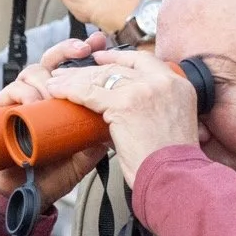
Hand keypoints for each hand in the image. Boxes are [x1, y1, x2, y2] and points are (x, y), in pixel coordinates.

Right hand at [0, 34, 111, 207]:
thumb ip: (96, 139)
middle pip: (53, 60)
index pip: (75, 70)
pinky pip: (10, 91)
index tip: (101, 43)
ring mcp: (21, 102)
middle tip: (83, 49)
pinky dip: (24, 94)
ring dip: (46, 79)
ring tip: (55, 96)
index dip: (88, 53)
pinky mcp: (1, 111)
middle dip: (68, 49)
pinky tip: (36, 102)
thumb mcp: (83, 156)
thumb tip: (113, 123)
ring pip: (33, 72)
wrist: (24, 196)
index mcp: (63, 102)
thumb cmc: (51, 174)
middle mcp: (42, 97)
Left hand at [42, 47, 198, 173]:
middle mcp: (163, 82)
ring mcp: (144, 90)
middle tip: (72, 71)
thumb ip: (156, 111)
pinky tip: (56, 90)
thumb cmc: (172, 164)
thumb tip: (131, 114)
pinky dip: (70, 91)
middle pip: (120, 67)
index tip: (102, 59)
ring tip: (56, 81)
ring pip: (102, 77)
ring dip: (75, 78)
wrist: (174, 177)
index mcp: (179, 85)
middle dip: (92, 69)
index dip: (119, 58)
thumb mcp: (173, 126)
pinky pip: (90, 93)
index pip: (144, 62)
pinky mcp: (124, 104)